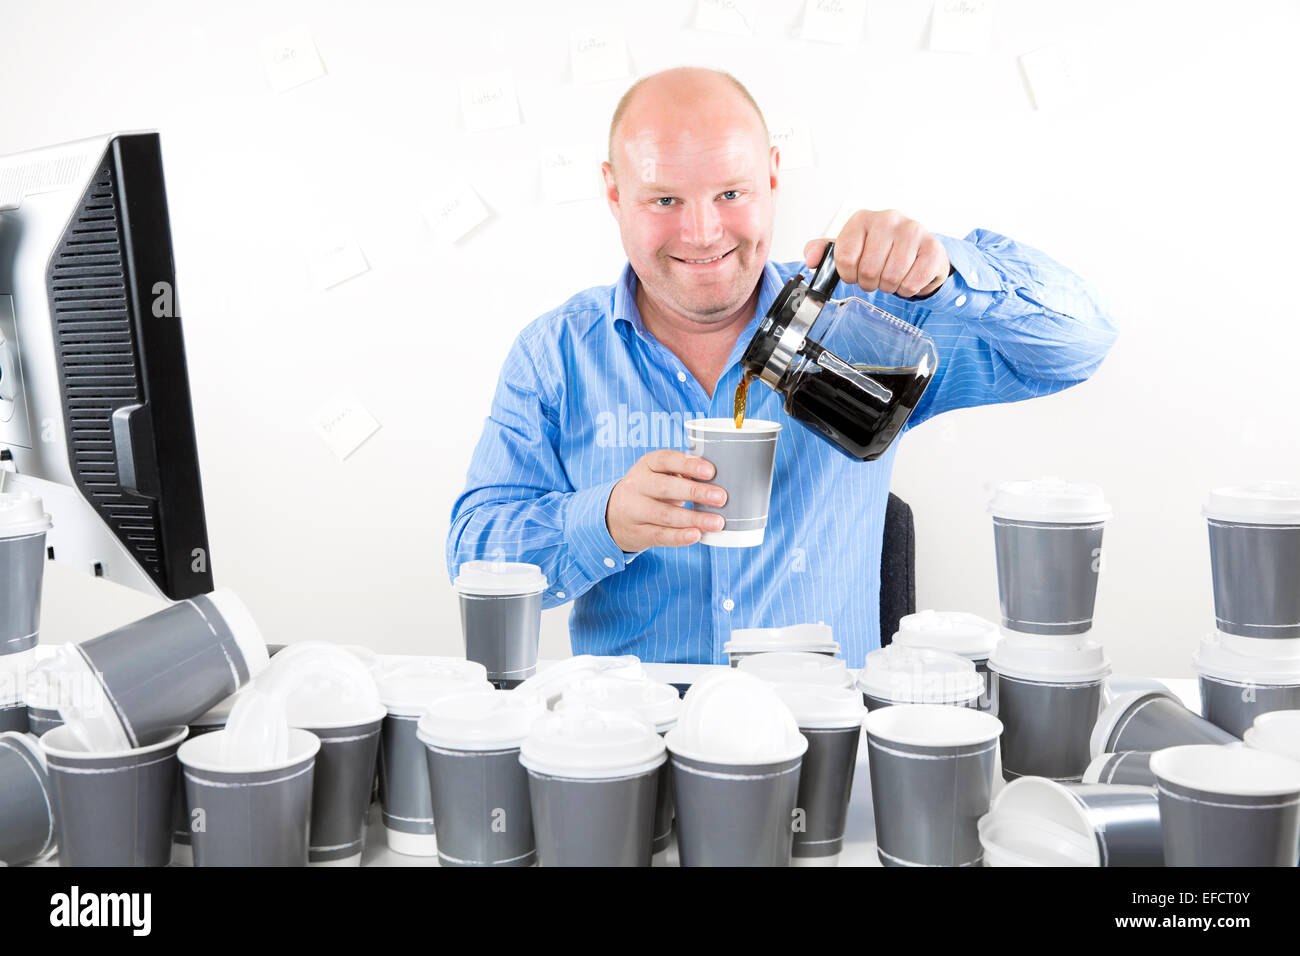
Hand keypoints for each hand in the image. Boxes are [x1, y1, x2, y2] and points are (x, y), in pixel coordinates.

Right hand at [605, 450, 726, 550]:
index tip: (710, 471)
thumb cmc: (649, 490)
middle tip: (721, 497)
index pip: (666, 460)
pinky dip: (679, 536)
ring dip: (693, 519)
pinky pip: (660, 535)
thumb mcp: (658, 474)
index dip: (688, 465)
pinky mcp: (637, 533)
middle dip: (695, 493)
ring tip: (716, 522)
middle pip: (666, 488)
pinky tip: (696, 535)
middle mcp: (637, 485)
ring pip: (665, 514)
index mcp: (646, 464)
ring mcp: (634, 510)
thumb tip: (718, 482)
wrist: (613, 515)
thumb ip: (682, 474)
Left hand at [804, 209, 950, 298]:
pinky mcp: (933, 248)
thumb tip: (811, 260)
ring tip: (891, 277)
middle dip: (869, 283)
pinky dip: (907, 289)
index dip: (848, 274)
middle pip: (867, 270)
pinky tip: (908, 277)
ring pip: (890, 277)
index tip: (854, 273)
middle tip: (875, 277)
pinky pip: (912, 283)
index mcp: (862, 218)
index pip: (845, 257)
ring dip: (888, 286)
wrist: (918, 250)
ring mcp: (913, 231)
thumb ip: (824, 252)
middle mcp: (888, 219)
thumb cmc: (880, 250)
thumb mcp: (849, 247)